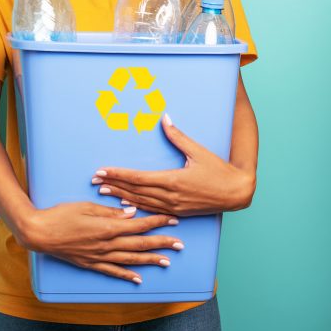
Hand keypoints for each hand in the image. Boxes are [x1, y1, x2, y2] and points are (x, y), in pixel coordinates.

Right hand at [17, 201, 181, 283]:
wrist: (39, 233)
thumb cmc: (61, 215)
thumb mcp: (87, 206)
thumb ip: (111, 211)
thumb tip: (132, 213)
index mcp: (107, 227)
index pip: (139, 224)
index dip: (157, 222)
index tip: (172, 219)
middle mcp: (106, 244)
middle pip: (140, 244)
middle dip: (162, 242)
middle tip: (179, 244)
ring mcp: (99, 256)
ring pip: (130, 260)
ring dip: (150, 261)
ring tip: (167, 261)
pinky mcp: (90, 264)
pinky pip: (112, 272)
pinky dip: (127, 276)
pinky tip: (139, 279)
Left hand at [93, 114, 255, 215]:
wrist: (236, 193)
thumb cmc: (219, 170)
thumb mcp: (198, 151)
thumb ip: (178, 136)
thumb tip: (165, 118)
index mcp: (173, 180)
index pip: (138, 177)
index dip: (119, 174)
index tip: (102, 170)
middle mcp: (170, 196)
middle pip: (135, 191)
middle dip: (113, 185)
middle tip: (94, 181)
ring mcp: (173, 207)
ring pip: (141, 202)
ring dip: (121, 196)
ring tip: (104, 191)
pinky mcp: (178, 212)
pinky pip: (152, 210)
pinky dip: (137, 206)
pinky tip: (126, 204)